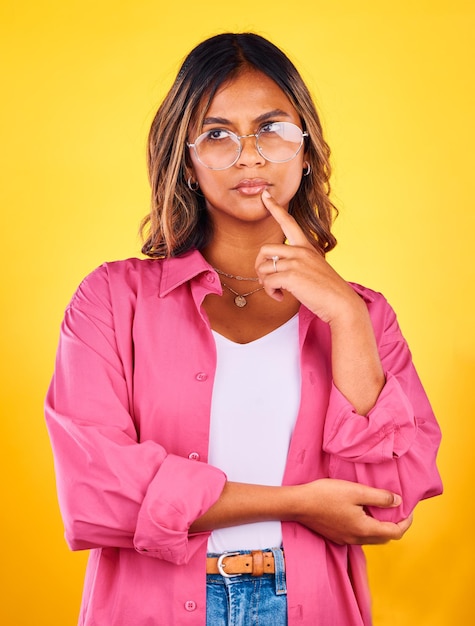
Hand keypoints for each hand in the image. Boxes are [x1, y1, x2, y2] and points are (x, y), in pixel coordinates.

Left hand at [255, 190, 361, 323]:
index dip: (274, 208)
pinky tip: (280, 297)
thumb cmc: (327, 290)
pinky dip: (270, 292)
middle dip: (259, 267)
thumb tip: (277, 268)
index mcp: (307, 246)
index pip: (288, 222)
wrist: (341, 303)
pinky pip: (268, 281)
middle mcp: (301, 250)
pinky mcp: (291, 275)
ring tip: (277, 291)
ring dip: (265, 283)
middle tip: (267, 280)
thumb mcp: (315, 268)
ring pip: (263, 267)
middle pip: (264, 249)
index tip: (264, 195)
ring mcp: (296, 262)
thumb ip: (298, 263)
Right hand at [294, 479, 412, 544]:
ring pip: (371, 537)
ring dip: (380, 526)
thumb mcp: (356, 491)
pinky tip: (360, 511)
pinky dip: (367, 526)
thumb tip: (398, 502)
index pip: (395, 532)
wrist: (299, 504)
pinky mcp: (336, 535)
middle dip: (395, 525)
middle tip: (396, 508)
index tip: (409, 509)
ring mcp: (345, 539)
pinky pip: (359, 535)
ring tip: (380, 508)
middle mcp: (357, 539)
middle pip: (385, 537)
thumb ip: (379, 497)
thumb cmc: (326, 495)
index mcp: (365, 529)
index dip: (406, 522)